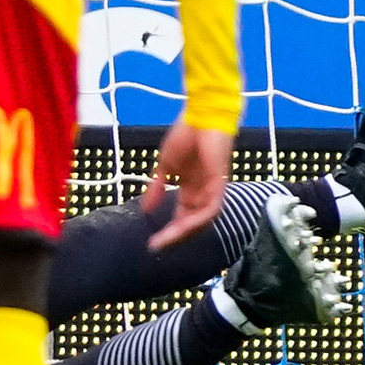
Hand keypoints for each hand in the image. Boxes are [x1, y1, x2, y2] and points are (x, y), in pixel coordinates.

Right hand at [141, 120, 233, 250]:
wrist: (201, 116)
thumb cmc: (186, 136)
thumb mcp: (164, 166)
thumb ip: (156, 188)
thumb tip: (146, 209)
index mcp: (191, 189)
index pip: (183, 217)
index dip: (169, 231)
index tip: (152, 242)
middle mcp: (203, 193)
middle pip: (192, 224)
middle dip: (175, 238)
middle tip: (157, 247)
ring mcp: (213, 189)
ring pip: (202, 222)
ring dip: (184, 233)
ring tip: (166, 240)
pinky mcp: (219, 184)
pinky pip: (210, 209)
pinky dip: (196, 221)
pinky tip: (180, 227)